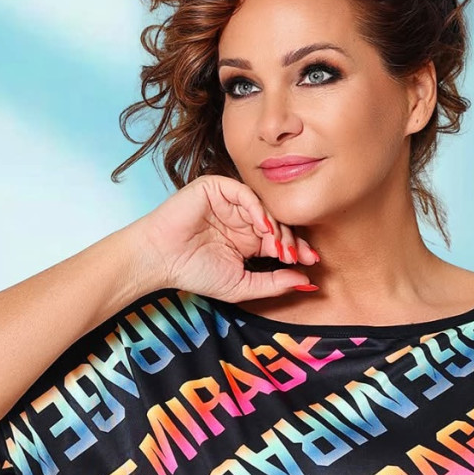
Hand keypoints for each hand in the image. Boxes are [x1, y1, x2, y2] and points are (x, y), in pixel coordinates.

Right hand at [133, 174, 318, 302]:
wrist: (161, 260)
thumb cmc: (194, 273)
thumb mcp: (242, 285)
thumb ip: (273, 284)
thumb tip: (306, 283)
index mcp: (247, 239)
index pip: (279, 239)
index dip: (296, 249)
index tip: (311, 263)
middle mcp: (241, 219)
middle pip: (277, 222)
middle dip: (291, 240)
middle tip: (298, 256)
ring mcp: (230, 202)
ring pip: (265, 208)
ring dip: (277, 228)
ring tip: (280, 248)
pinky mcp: (217, 188)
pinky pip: (245, 193)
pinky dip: (258, 209)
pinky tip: (264, 229)